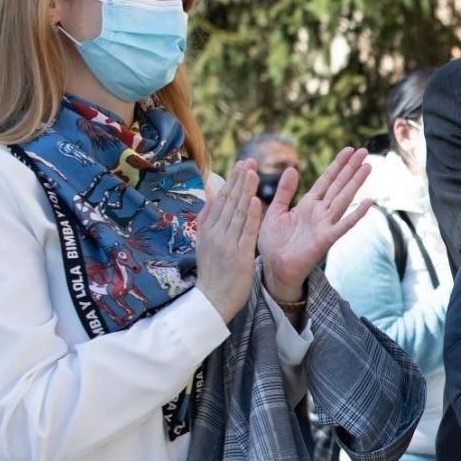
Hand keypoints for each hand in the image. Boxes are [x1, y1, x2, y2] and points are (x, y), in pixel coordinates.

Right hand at [195, 161, 262, 322]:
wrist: (212, 301)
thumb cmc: (212, 274)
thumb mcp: (204, 244)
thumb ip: (207, 220)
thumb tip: (210, 197)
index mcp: (208, 230)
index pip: (221, 200)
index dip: (232, 182)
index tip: (240, 164)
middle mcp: (216, 234)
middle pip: (229, 202)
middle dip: (240, 180)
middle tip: (249, 160)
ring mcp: (227, 244)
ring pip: (238, 213)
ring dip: (246, 191)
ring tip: (253, 172)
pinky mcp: (239, 255)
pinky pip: (246, 232)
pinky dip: (251, 216)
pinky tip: (256, 200)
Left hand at [259, 147, 375, 301]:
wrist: (273, 269)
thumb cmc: (273, 243)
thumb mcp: (275, 211)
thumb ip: (285, 191)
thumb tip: (292, 168)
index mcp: (308, 204)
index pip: (326, 180)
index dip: (337, 164)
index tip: (349, 149)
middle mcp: (320, 212)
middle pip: (338, 185)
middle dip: (351, 168)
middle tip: (364, 151)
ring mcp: (325, 225)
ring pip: (343, 199)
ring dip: (356, 183)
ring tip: (368, 167)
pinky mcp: (326, 240)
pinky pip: (344, 225)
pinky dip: (356, 214)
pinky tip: (369, 202)